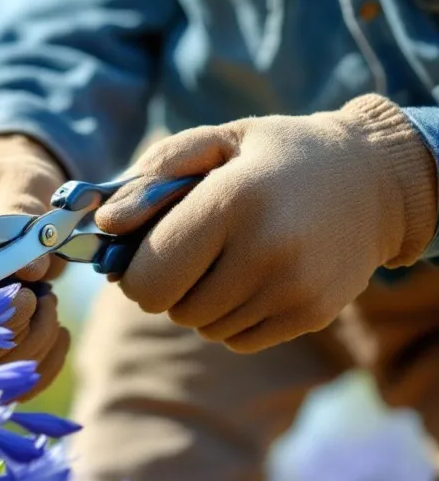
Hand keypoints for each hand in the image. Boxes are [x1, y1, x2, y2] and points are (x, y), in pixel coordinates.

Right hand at [0, 135, 70, 398]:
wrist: (5, 198)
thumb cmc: (8, 183)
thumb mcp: (19, 177)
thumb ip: (22, 209)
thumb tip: (32, 270)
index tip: (19, 301)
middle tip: (37, 300)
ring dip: (21, 352)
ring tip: (48, 304)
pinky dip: (35, 369)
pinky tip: (56, 330)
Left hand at [94, 94, 437, 352]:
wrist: (374, 180)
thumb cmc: (277, 156)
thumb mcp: (218, 141)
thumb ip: (153, 175)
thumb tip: (106, 223)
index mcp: (233, 201)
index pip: (149, 275)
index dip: (133, 271)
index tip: (141, 254)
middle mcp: (266, 250)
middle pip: (172, 306)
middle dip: (166, 286)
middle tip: (186, 255)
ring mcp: (293, 289)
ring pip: (203, 326)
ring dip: (199, 301)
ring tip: (227, 259)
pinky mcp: (311, 315)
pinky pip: (237, 339)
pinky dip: (231, 318)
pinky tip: (253, 279)